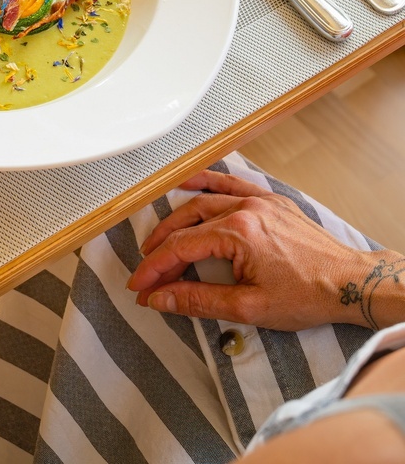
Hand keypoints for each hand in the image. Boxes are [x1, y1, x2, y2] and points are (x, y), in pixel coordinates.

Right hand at [127, 169, 391, 330]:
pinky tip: (188, 182)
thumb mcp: (249, 308)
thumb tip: (161, 298)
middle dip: (160, 248)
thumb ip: (198, 300)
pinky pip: (231, 183)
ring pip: (204, 201)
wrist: (349, 284)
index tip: (140, 286)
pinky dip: (206, 182)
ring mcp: (258, 200)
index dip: (155, 268)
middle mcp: (245, 209)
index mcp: (238, 233)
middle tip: (146, 269)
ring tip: (157, 237)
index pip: (181, 248)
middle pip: (187, 223)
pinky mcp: (269, 200)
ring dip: (176, 219)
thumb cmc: (307, 296)